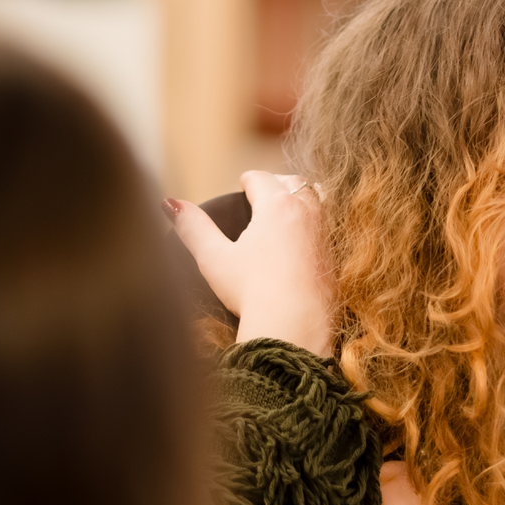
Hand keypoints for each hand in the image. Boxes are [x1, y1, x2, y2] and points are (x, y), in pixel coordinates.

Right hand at [168, 170, 334, 355]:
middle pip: (293, 183)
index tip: (242, 183)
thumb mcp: (214, 258)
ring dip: (299, 198)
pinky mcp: (334, 257)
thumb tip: (170, 203)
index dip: (248, 179)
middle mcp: (306, 213)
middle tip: (262, 191)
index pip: (261, 179)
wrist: (295, 325)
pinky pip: (326, 228)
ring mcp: (324, 235)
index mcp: (277, 206)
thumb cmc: (252, 291)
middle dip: (276, 182)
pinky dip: (313, 224)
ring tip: (285, 207)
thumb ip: (192, 227)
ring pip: (316, 201)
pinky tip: (301, 239)